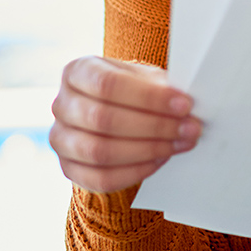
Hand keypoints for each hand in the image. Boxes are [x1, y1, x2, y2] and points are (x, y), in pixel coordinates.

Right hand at [50, 56, 201, 192]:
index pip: (106, 84)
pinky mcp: (69, 168)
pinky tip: (160, 160)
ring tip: (178, 144)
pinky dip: (135, 172)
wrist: (119, 113)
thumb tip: (185, 103)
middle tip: (189, 129)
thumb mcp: (147, 79)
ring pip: (99, 151)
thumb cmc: (135, 93)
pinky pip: (100, 178)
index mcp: (78, 71)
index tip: (184, 105)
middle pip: (102, 119)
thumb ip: (162, 87)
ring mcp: (60, 138)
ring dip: (147, 150)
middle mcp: (62, 104)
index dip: (148, 97)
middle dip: (154, 127)